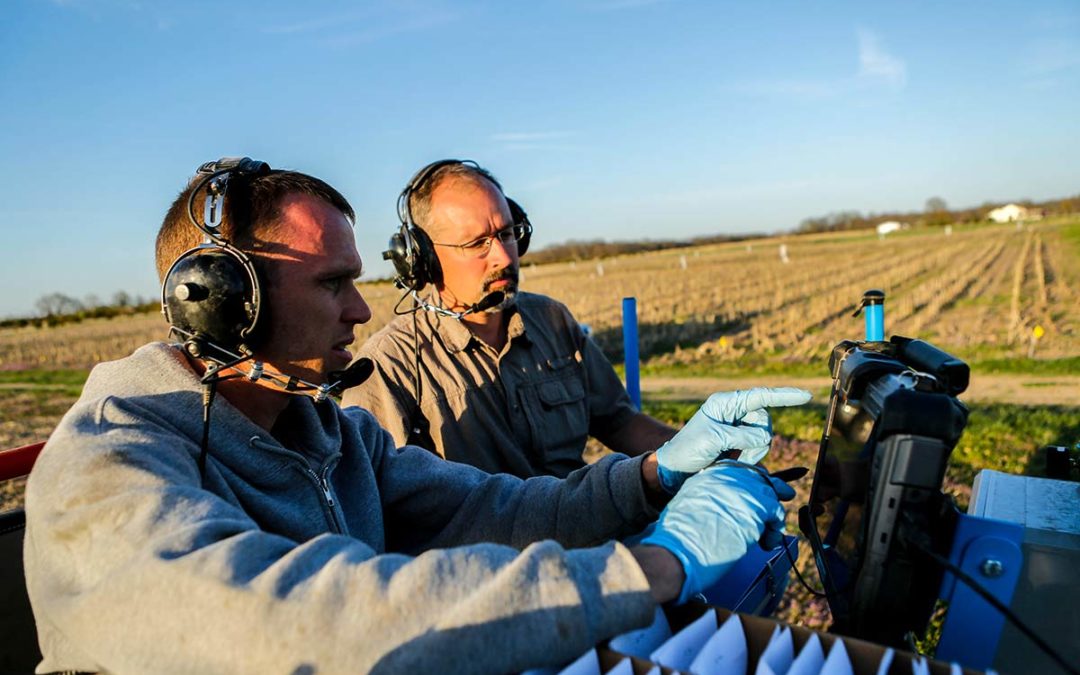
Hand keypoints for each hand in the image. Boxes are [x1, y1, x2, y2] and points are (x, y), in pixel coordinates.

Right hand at [639, 461, 795, 603]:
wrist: (679, 548)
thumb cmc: (679, 536)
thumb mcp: (690, 503)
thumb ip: (711, 497)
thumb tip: (726, 506)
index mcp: (711, 473)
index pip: (741, 472)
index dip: (752, 486)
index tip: (757, 498)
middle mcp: (729, 476)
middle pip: (759, 480)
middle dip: (767, 498)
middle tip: (770, 516)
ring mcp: (745, 489)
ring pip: (770, 496)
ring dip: (771, 518)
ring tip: (765, 535)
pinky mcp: (758, 507)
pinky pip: (777, 514)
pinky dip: (775, 529)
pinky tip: (766, 542)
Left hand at [654, 387, 810, 492]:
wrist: (675, 470)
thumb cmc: (687, 450)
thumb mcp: (713, 439)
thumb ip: (742, 435)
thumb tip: (765, 438)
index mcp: (724, 403)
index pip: (760, 396)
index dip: (785, 396)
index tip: (806, 396)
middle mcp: (732, 412)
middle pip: (764, 420)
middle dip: (759, 439)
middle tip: (744, 455)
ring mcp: (736, 428)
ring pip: (763, 436)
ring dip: (755, 450)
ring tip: (737, 460)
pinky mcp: (738, 443)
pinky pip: (757, 447)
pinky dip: (753, 456)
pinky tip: (741, 463)